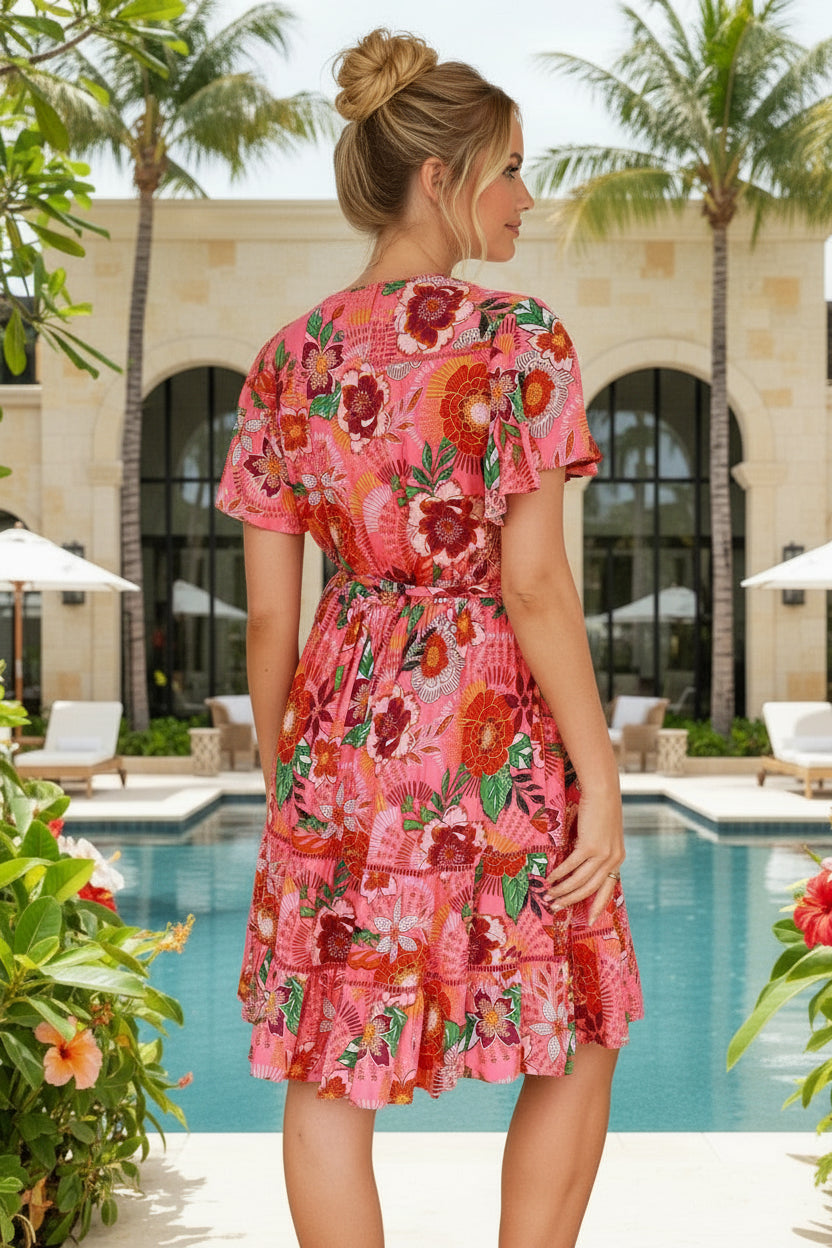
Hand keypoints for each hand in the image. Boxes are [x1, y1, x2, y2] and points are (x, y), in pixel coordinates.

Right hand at [544, 789, 624, 924]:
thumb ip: (597, 851)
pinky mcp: (590, 846)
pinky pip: (572, 866)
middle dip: (572, 901)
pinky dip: (559, 874)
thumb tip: (579, 865)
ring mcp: (602, 854)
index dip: (598, 906)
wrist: (603, 792)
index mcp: (617, 859)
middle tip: (556, 908)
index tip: (588, 920)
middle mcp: (612, 859)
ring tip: (549, 895)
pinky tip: (550, 878)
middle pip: (590, 889)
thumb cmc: (601, 809)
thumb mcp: (604, 835)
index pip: (608, 889)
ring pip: (580, 881)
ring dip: (563, 890)